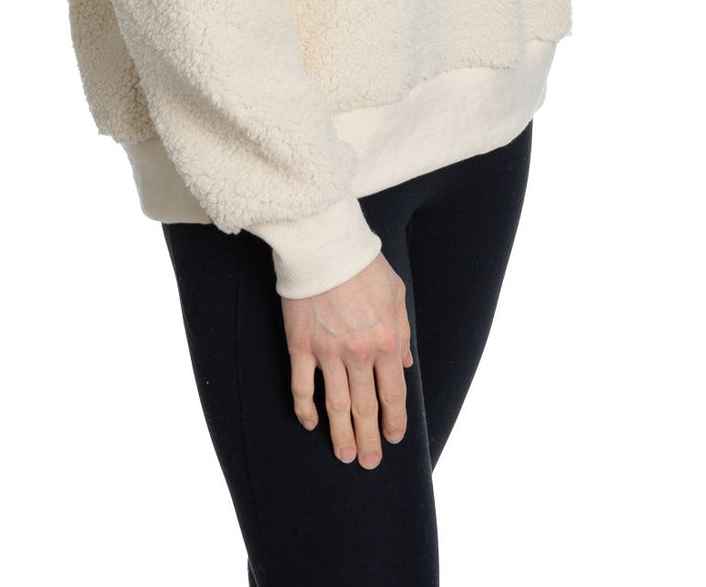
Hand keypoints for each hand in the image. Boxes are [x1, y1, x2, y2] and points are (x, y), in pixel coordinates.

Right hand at [281, 251, 413, 468]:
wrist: (324, 243)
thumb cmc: (363, 264)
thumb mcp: (396, 294)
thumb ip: (403, 332)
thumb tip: (405, 364)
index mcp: (386, 340)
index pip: (394, 393)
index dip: (394, 420)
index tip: (394, 437)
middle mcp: (359, 352)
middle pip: (366, 407)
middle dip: (369, 438)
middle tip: (369, 461)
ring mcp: (327, 351)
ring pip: (336, 404)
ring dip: (341, 433)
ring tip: (345, 455)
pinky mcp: (300, 345)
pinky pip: (302, 386)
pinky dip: (305, 408)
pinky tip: (310, 423)